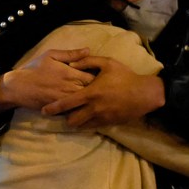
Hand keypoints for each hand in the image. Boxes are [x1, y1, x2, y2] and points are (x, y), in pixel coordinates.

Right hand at [0, 48, 94, 112]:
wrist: (18, 87)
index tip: (100, 75)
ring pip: (86, 102)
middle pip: (92, 91)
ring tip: (94, 96)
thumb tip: (88, 50)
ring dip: (90, 99)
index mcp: (70, 73)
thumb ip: (71, 54)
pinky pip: (76, 110)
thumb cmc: (35, 68)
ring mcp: (66, 100)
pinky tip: (83, 105)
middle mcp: (70, 88)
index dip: (99, 76)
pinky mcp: (60, 109)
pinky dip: (81, 108)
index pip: (94, 76)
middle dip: (97, 89)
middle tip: (100, 87)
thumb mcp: (51, 55)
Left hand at [42, 56, 164, 127]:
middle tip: (64, 113)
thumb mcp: (107, 63)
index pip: (67, 103)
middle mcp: (93, 108)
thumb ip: (87, 61)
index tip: (44, 110)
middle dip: (65, 118)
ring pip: (81, 126)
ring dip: (76, 122)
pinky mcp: (109, 123)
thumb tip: (71, 63)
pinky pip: (93, 127)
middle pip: (71, 120)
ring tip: (75, 116)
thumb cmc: (125, 76)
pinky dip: (88, 123)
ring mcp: (101, 118)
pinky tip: (89, 117)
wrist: (144, 93)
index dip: (54, 108)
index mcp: (90, 93)